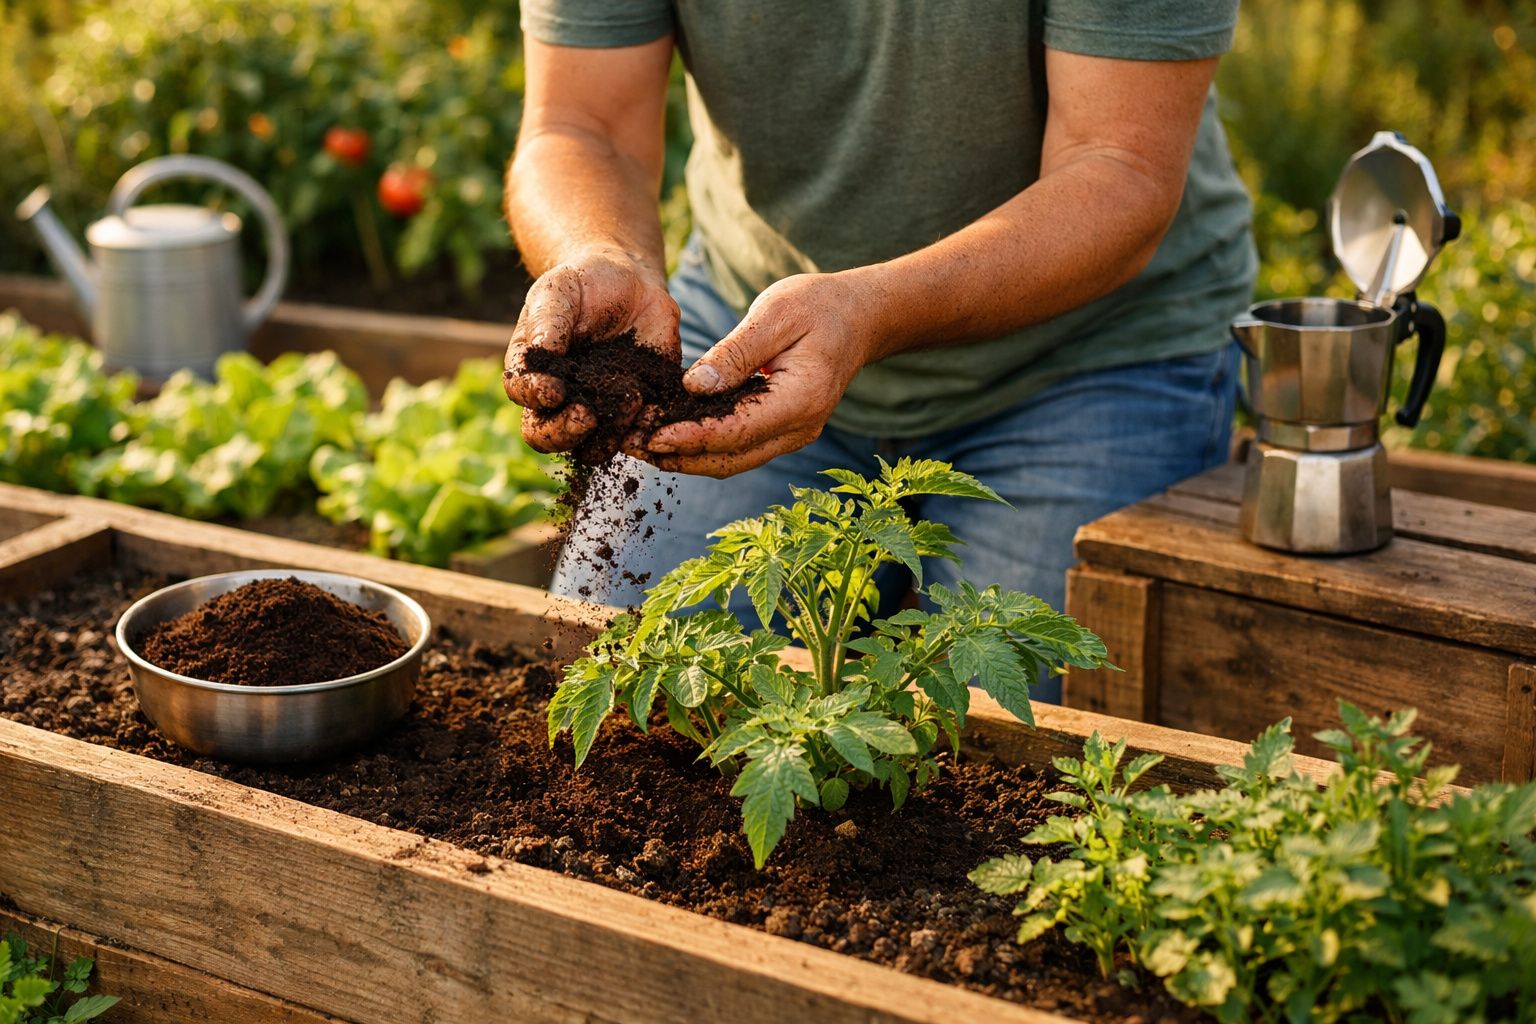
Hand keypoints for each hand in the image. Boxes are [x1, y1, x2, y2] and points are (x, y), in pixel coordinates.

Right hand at [503, 247, 679, 452]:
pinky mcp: (635, 412)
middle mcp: (561, 401)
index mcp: (533, 371)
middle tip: (586, 416)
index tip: (553, 389)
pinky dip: (645, 432)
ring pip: (593, 447)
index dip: (533, 397)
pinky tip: (655, 412)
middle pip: (549, 436)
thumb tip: (540, 352)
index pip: (522, 395)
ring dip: (607, 437)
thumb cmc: (583, 283)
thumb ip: (548, 321)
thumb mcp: (560, 291)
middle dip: (564, 432)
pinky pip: (637, 434)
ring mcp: (598, 410)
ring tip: (628, 404)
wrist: (630, 282)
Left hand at [628, 272, 878, 477]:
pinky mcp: (781, 431)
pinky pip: (738, 448)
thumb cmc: (818, 306)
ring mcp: (793, 435)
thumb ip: (736, 352)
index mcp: (802, 399)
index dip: (690, 437)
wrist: (857, 317)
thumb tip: (694, 387)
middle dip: (679, 457)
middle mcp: (800, 428)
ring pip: (732, 461)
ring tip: (640, 445)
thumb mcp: (775, 313)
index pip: (737, 430)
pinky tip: (669, 434)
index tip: (650, 435)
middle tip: (631, 446)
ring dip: (686, 458)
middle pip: (731, 459)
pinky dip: (703, 447)